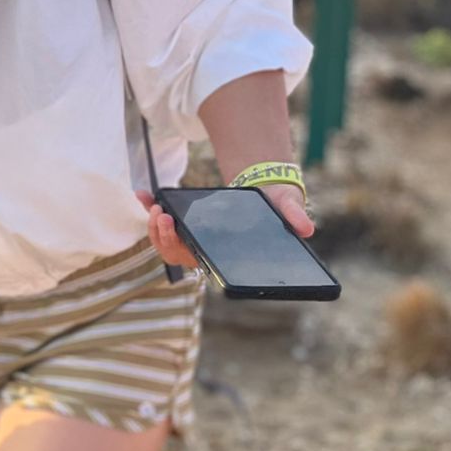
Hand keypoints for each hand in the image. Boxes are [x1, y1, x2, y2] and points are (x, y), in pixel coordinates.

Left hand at [136, 182, 314, 272]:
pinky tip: (143, 193)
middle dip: (163, 234)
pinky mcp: (185, 224)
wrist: (266, 192)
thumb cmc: (275, 208)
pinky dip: (151, 207)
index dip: (179, 246)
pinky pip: (164, 220)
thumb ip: (294, 216)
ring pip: (165, 240)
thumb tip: (307, 230)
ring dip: (155, 225)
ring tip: (155, 205)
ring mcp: (192, 238)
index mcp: (222, 252)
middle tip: (162, 214)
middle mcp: (205, 250)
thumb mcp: (286, 205)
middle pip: (174, 252)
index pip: (197, 258)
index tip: (173, 228)